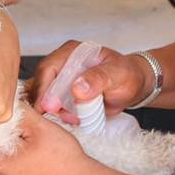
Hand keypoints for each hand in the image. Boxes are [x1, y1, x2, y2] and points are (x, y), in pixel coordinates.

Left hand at [0, 109, 94, 174]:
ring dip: (9, 151)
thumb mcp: (41, 127)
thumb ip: (17, 111)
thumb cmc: (65, 162)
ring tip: (31, 147)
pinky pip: (5, 174)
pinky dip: (15, 164)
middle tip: (27, 133)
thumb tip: (5, 101)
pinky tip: (32, 160)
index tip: (14, 121)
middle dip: (3, 136)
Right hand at [31, 41, 153, 124]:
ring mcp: (61, 82)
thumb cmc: (126, 75)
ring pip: (43, 98)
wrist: (133, 87)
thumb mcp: (116, 74)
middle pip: (41, 84)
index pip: (48, 68)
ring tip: (68, 120)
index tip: (49, 107)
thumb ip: (98, 78)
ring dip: (50, 112)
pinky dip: (55, 116)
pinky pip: (51, 107)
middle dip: (46, 103)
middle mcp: (61, 65)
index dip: (46, 88)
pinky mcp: (63, 97)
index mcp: (71, 52)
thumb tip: (77, 88)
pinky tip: (65, 122)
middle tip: (58, 117)